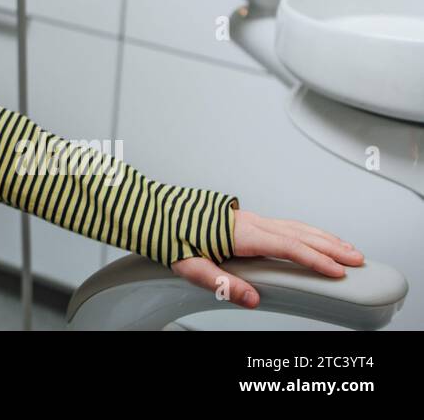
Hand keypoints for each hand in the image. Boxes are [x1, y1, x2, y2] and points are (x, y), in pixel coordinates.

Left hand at [171, 208, 364, 308]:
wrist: (150, 210)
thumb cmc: (167, 235)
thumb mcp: (189, 265)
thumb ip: (222, 283)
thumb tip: (251, 299)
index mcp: (238, 233)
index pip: (286, 246)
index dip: (314, 259)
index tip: (337, 271)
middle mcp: (246, 221)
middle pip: (298, 233)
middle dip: (330, 246)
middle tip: (357, 259)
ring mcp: (246, 217)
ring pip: (293, 225)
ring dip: (321, 236)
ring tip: (345, 248)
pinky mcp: (243, 219)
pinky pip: (283, 224)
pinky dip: (305, 231)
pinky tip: (312, 238)